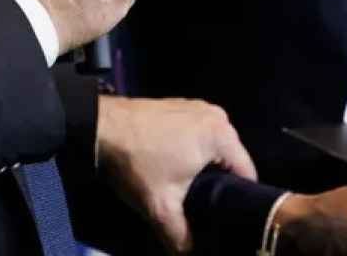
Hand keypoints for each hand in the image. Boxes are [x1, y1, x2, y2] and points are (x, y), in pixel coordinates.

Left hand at [96, 95, 257, 252]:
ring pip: (214, 148)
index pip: (247, 175)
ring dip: (205, 168)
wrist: (99, 127)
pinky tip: (176, 166)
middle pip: (232, 161)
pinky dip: (193, 150)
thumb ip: (181, 237)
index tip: (225, 217)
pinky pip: (199, 135)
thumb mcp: (161, 207)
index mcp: (222, 135)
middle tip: (204, 207)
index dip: (239, 200)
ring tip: (189, 189)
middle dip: (221, 184)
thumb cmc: (136, 163)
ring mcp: (199, 107)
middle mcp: (217, 116)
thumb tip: (192, 255)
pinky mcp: (182, 106)